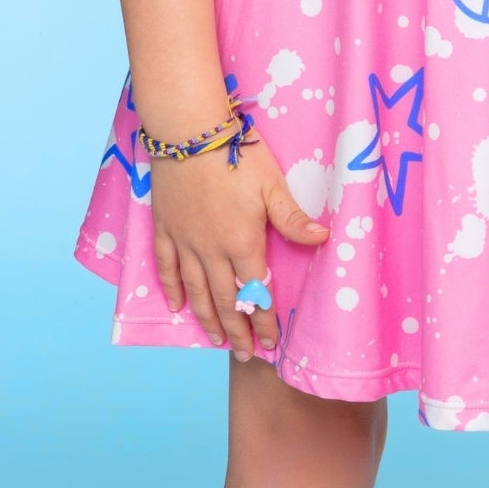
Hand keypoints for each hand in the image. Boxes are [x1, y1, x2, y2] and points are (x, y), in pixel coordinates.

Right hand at [149, 130, 330, 357]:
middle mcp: (211, 251)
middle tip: (246, 355)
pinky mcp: (165, 228)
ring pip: (196, 291)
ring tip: (216, 340)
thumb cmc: (235, 154)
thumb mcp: (272, 184)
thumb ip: (293, 218)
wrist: (188, 132)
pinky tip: (176, 305)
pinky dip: (171, 288)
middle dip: (238, 331)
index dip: (265, 320)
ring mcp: (185, 241)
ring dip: (207, 319)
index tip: (272, 343)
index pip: (256, 292)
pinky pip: (166, 267)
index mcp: (242, 242)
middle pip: (225, 300)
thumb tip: (323, 239)